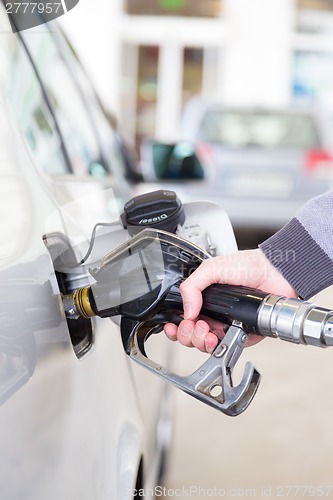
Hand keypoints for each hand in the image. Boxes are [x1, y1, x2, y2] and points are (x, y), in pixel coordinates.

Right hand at [164, 248, 297, 352]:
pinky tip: (218, 337)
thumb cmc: (248, 265)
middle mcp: (214, 313)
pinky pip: (228, 347)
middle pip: (191, 335)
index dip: (176, 325)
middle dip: (187, 335)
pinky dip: (220, 347)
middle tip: (194, 326)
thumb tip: (186, 311)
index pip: (184, 318)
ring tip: (206, 331)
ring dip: (200, 342)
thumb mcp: (211, 268)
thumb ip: (192, 286)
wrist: (274, 272)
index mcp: (204, 299)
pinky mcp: (243, 335)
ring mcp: (228, 325)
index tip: (173, 325)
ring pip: (206, 345)